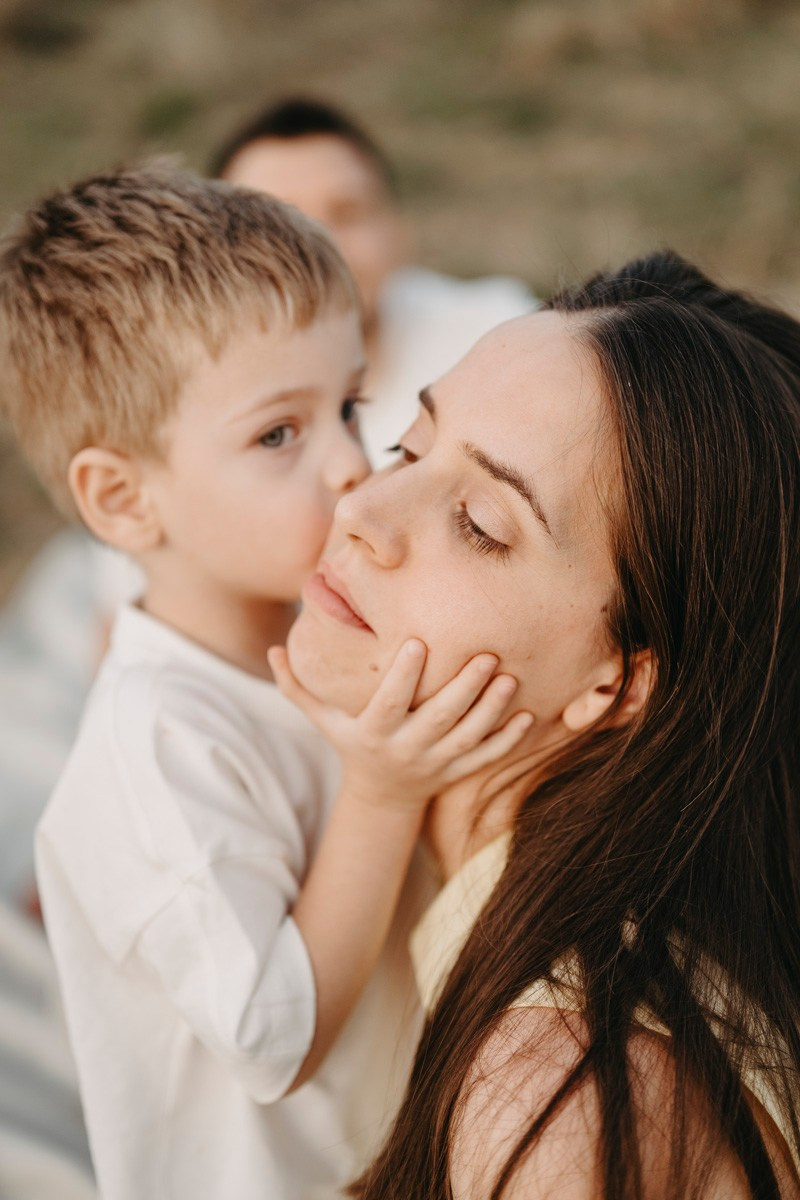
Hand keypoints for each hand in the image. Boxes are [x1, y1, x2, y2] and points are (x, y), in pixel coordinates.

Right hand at [267, 640, 533, 811]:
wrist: (382, 796)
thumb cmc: (351, 742)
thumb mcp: (322, 720)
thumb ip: (297, 687)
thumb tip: (272, 651)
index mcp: (374, 732)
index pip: (389, 703)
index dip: (403, 675)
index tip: (418, 641)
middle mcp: (407, 749)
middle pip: (439, 719)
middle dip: (464, 688)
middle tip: (487, 655)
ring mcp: (436, 763)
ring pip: (469, 737)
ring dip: (491, 710)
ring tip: (509, 677)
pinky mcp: (459, 772)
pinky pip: (487, 757)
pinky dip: (507, 740)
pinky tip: (526, 715)